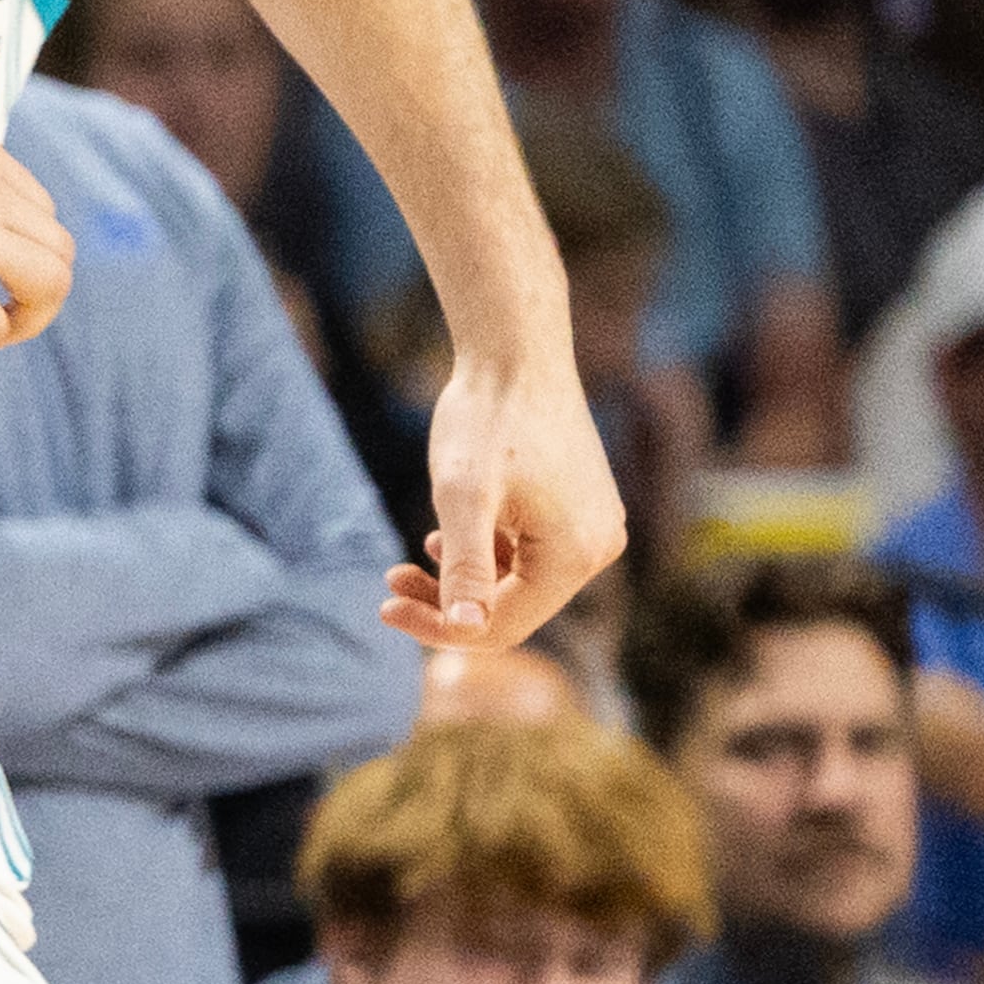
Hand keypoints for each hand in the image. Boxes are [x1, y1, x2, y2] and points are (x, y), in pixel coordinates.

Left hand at [379, 362, 624, 649]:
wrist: (515, 354)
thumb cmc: (486, 417)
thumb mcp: (463, 495)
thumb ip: (468, 566)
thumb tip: (468, 629)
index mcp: (576, 555)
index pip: (502, 625)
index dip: (439, 627)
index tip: (384, 607)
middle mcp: (598, 548)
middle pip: (513, 607)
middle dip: (448, 602)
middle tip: (390, 582)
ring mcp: (594, 528)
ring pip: (519, 581)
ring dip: (463, 578)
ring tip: (413, 555)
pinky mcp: (580, 509)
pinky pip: (530, 553)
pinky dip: (486, 554)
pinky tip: (446, 538)